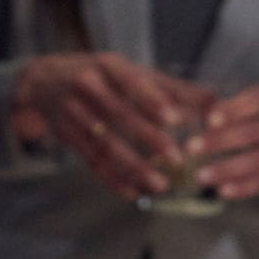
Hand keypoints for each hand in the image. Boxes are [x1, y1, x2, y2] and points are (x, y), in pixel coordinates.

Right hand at [11, 53, 207, 198]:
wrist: (43, 82)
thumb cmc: (101, 76)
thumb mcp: (132, 72)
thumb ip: (173, 88)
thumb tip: (215, 100)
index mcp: (108, 66)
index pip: (131, 82)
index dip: (152, 100)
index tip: (175, 118)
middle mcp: (88, 87)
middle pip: (119, 115)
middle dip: (148, 138)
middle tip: (177, 158)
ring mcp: (74, 114)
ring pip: (105, 144)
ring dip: (133, 166)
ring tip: (161, 184)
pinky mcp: (68, 138)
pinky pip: (91, 161)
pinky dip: (112, 179)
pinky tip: (133, 192)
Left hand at [191, 84, 258, 200]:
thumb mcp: (249, 107)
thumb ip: (220, 110)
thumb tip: (179, 114)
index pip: (255, 101)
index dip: (233, 110)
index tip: (209, 119)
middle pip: (250, 133)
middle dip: (219, 141)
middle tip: (190, 148)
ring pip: (256, 160)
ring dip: (226, 169)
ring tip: (200, 177)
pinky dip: (243, 187)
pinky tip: (222, 191)